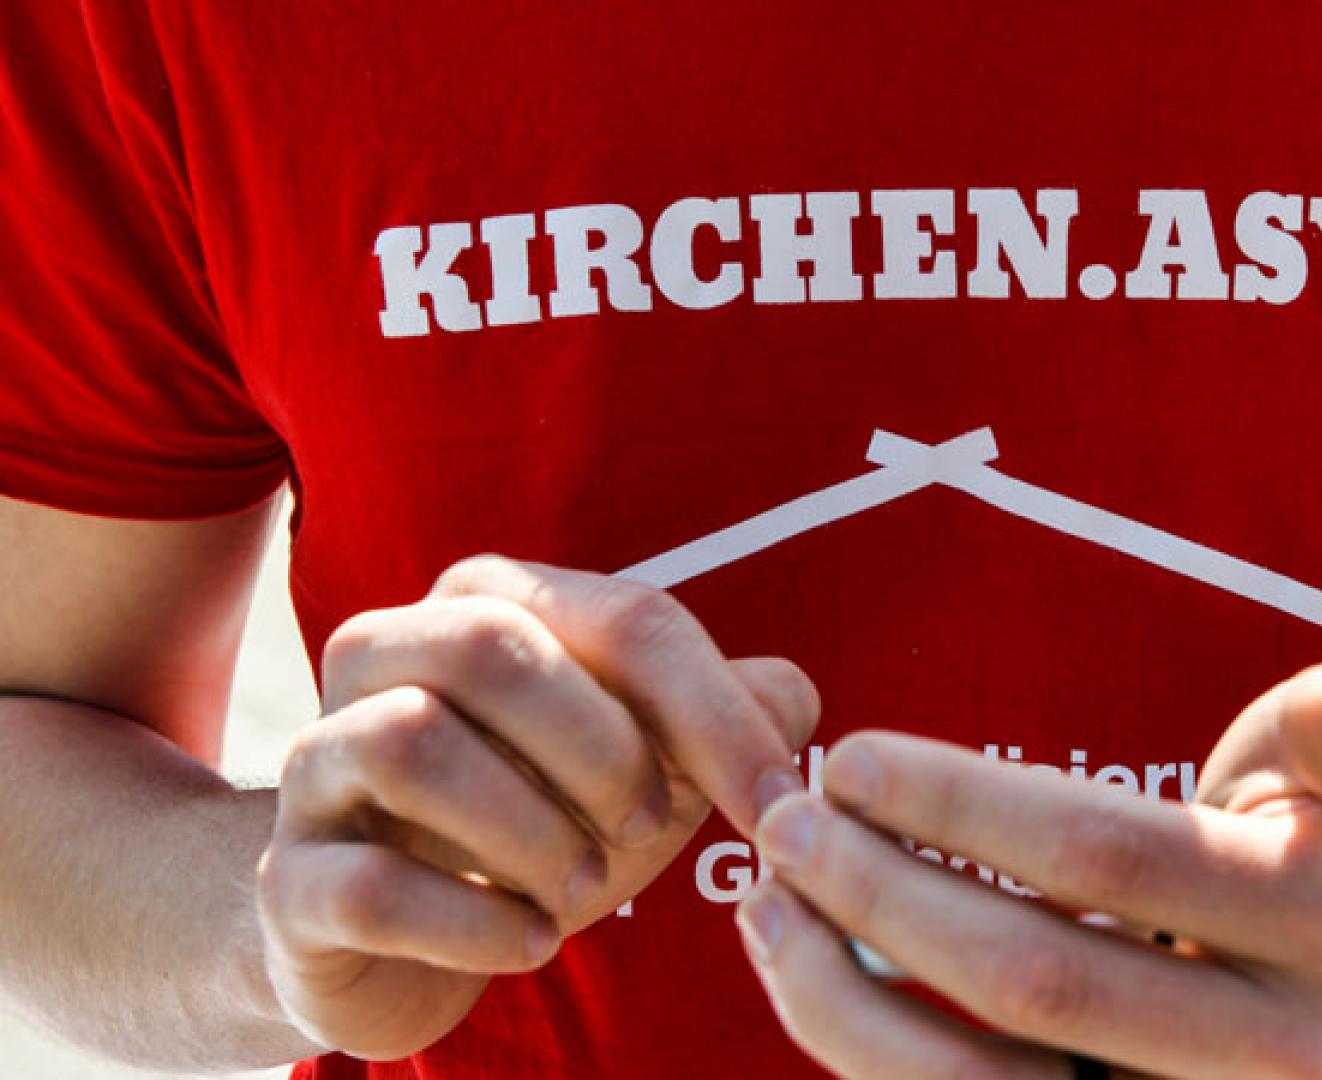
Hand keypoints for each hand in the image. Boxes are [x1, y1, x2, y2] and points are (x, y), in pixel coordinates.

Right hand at [255, 556, 815, 1059]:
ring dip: (532, 834)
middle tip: (645, 831)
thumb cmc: (532, 824)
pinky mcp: (287, 877)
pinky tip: (528, 944)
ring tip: (583, 891)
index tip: (778, 803)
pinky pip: (371, 884)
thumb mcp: (642, 766)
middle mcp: (384, 654)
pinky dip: (474, 924)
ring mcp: (317, 761)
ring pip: (411, 743)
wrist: (381, 934)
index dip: (717, 714)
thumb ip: (720, 719)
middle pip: (494, 648)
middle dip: (602, 752)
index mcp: (487, 604)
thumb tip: (793, 696)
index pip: (627, 618)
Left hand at [739, 655, 1321, 1078]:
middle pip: (1035, 980)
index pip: (1107, 854)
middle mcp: (1285, 1059)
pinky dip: (877, 1059)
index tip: (849, 757)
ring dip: (850, 998)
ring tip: (770, 903)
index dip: (959, 803)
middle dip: (882, 893)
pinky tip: (816, 979)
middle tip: (785, 820)